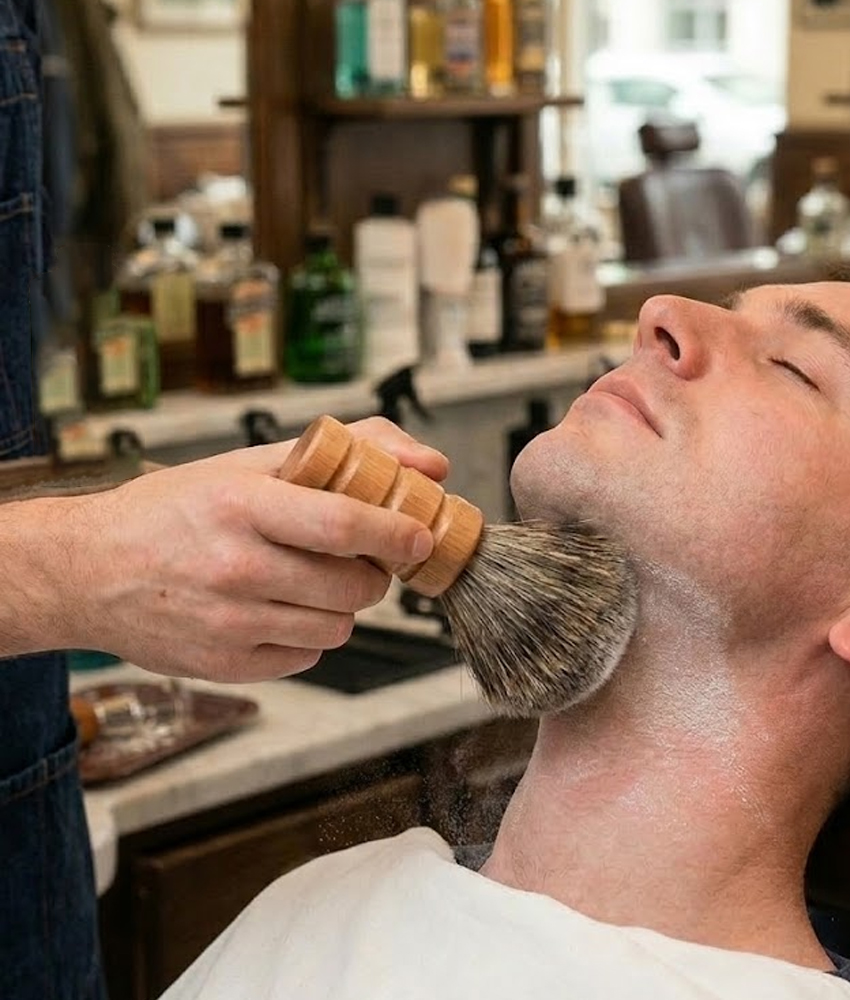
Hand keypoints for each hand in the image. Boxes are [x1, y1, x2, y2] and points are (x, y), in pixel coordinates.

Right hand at [60, 418, 447, 681]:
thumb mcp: (250, 463)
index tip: (421, 536)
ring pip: (337, 627)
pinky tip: (277, 610)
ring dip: (340, 606)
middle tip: (354, 558)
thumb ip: (348, 451)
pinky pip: (307, 657)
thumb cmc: (174, 510)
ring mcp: (227, 623)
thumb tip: (432, 464)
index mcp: (242, 505)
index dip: (397, 533)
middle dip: (371, 572)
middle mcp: (235, 567)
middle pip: (353, 586)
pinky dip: (306, 636)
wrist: (87, 570)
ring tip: (309, 581)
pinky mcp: (224, 665)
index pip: (345, 525)